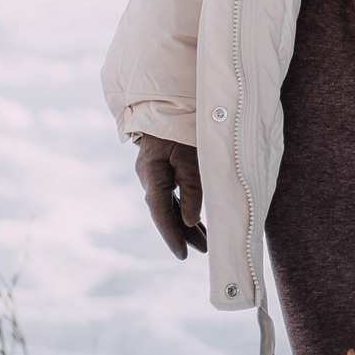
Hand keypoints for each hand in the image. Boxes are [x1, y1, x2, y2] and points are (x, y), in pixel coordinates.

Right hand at [135, 134, 206, 258]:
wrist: (171, 99)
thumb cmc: (183, 124)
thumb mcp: (191, 156)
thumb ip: (192, 188)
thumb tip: (190, 220)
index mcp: (151, 174)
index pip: (161, 212)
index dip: (172, 235)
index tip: (183, 255)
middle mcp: (149, 176)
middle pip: (165, 212)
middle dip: (184, 233)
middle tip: (204, 251)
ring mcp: (155, 172)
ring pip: (170, 205)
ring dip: (186, 222)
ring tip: (205, 243)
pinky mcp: (164, 168)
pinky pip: (173, 194)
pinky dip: (185, 207)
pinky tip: (196, 220)